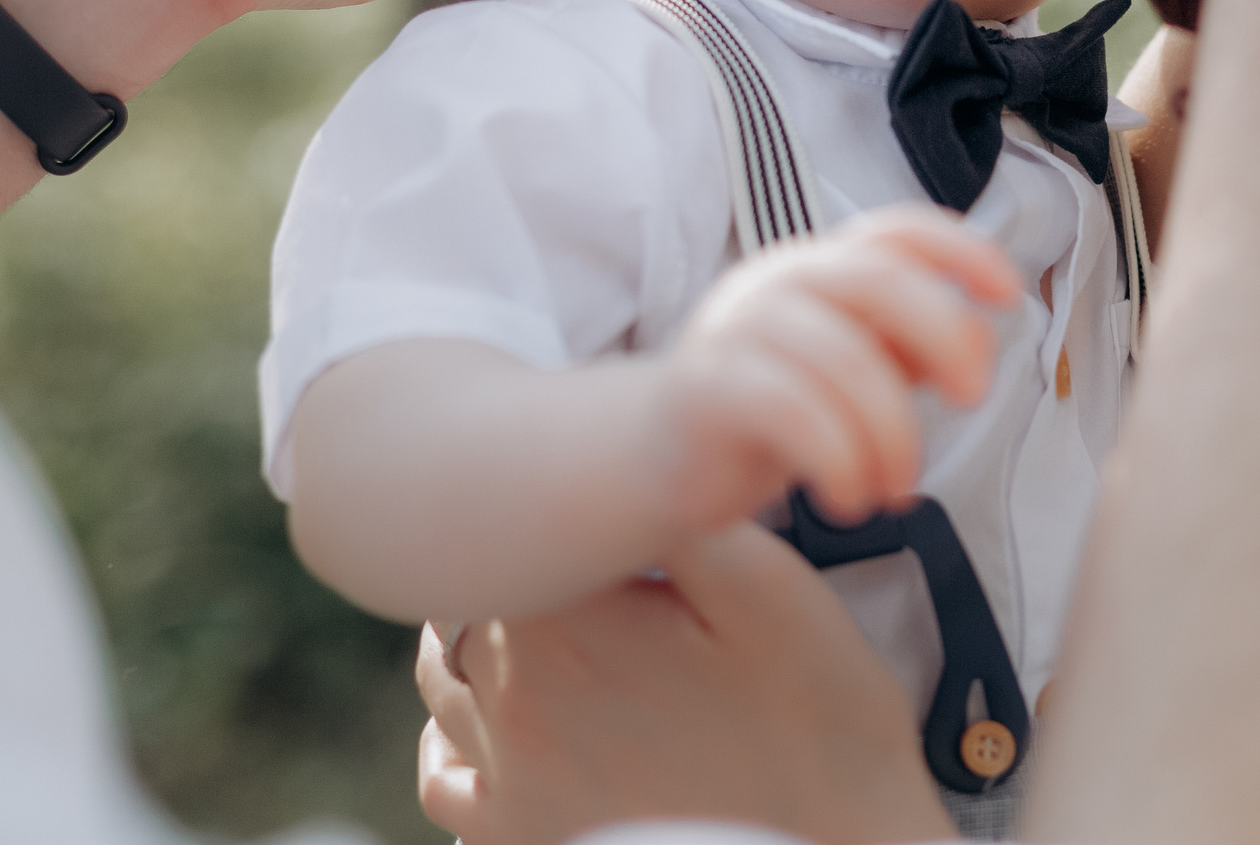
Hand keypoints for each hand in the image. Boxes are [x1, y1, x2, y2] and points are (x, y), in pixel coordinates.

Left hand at [417, 524, 951, 844]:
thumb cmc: (818, 721)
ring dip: (474, 639)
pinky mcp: (519, 834)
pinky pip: (443, 780)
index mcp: (566, 618)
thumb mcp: (773, 588)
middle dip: (518, 564)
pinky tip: (502, 722)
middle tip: (580, 550)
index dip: (552, 501)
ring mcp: (508, 772)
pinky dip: (454, 741)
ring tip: (543, 622)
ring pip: (441, 677)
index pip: (514, 525)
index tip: (591, 495)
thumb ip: (688, 510)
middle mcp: (512, 695)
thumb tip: (644, 452)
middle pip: (468, 592)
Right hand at [655, 206, 1019, 531]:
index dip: (960, 251)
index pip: (896, 230)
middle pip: (879, 279)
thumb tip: (980, 339)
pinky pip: (794, 412)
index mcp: (821, 267)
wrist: (662, 461)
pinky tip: (852, 500)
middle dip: (944, 335)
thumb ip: (911, 350)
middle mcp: (779, 281)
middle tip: (973, 399)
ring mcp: (738, 328)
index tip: (1010, 296)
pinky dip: (840, 461)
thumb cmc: (772, 414)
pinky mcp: (708, 386)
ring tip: (898, 489)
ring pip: (844, 358)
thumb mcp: (854, 376)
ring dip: (892, 432)